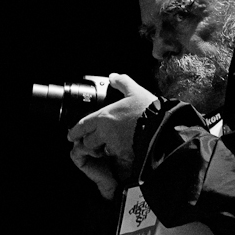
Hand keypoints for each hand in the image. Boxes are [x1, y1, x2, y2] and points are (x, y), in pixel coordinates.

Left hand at [68, 73, 156, 198]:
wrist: (163, 129)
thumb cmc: (149, 110)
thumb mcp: (135, 91)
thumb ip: (123, 83)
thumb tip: (114, 77)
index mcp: (104, 117)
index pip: (82, 126)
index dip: (74, 132)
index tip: (71, 135)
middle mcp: (105, 133)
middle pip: (88, 142)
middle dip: (90, 142)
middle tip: (95, 141)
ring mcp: (114, 146)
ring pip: (102, 151)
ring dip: (103, 150)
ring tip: (110, 146)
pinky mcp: (125, 156)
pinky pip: (116, 157)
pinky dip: (117, 155)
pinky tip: (124, 150)